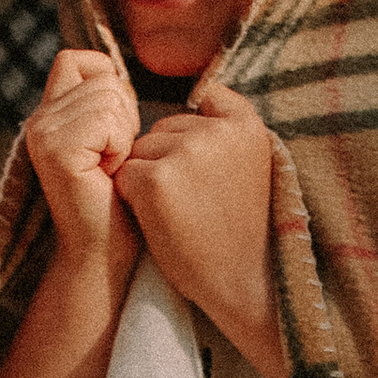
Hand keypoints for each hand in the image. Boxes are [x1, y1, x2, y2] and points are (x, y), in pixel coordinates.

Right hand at [25, 45, 140, 265]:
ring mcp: (42, 133)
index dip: (108, 81)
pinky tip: (108, 175)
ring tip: (109, 170)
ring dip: (124, 135)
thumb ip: (103, 105)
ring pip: (109, 96)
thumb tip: (117, 72)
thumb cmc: (117, 203)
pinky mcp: (55, 150)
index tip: (113, 132)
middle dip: (125, 118)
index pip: (79, 60)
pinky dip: (120, 147)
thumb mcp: (110, 142)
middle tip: (112, 162)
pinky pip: (107, 120)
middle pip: (104, 77)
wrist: (103, 255)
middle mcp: (38, 120)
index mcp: (48, 115)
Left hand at [112, 77, 285, 377]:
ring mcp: (186, 152)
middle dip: (168, 160)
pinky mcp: (156, 179)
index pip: (206, 100)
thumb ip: (228, 129)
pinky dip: (133, 199)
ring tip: (180, 214)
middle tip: (195, 203)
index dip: (195, 138)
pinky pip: (125, 174)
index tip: (211, 175)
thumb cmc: (239, 229)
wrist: (242, 284)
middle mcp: (218, 130)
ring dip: (149, 179)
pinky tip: (161, 222)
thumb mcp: (252, 166)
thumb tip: (199, 93)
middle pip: (165, 128)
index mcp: (247, 125)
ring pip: (141, 149)